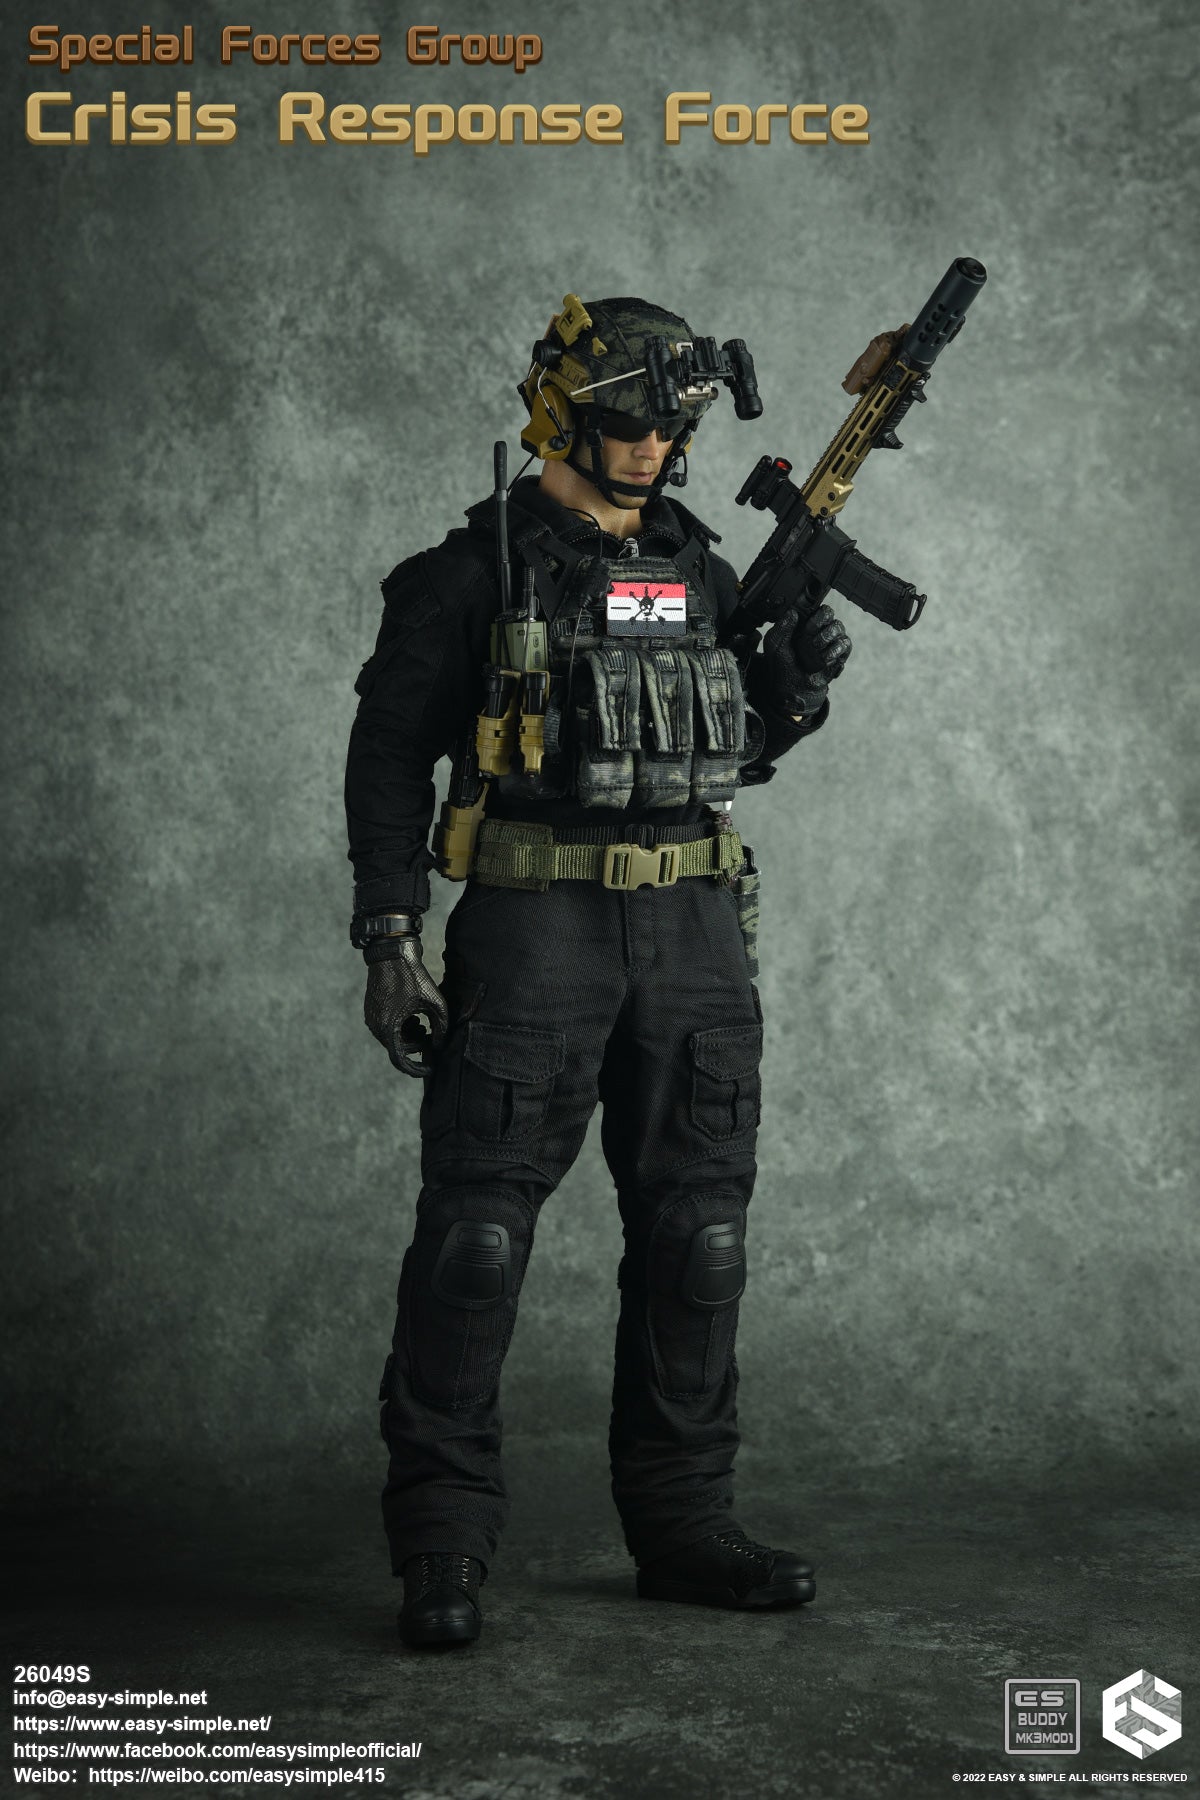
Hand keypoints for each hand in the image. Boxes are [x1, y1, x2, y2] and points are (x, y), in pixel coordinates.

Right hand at [364, 937, 448, 1078]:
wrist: (391, 953)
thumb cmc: (413, 976)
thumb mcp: (434, 1002)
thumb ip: (441, 1027)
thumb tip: (439, 1046)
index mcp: (389, 1028)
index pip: (400, 1061)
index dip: (416, 1069)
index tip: (430, 1068)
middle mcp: (376, 1026)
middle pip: (398, 1049)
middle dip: (416, 1046)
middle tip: (432, 1039)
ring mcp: (371, 1018)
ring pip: (392, 1038)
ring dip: (409, 1036)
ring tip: (424, 1025)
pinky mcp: (372, 1010)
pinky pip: (387, 1027)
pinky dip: (401, 1027)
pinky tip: (414, 1017)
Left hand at [760, 603, 851, 717]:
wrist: (795, 688)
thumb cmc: (784, 666)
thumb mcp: (775, 646)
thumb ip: (781, 627)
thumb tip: (792, 612)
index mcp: (804, 622)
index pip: (815, 606)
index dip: (811, 613)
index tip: (803, 625)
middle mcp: (820, 627)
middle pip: (829, 612)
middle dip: (818, 625)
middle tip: (808, 637)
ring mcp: (832, 638)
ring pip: (838, 627)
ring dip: (824, 640)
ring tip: (814, 652)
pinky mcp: (842, 651)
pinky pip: (845, 643)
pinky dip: (833, 652)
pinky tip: (823, 660)